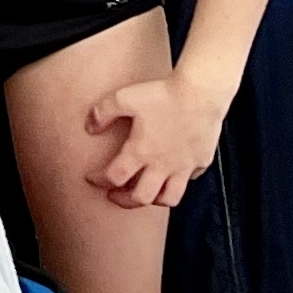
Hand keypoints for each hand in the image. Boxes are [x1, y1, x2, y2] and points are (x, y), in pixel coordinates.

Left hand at [89, 71, 228, 207]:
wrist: (201, 91)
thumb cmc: (163, 94)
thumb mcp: (123, 98)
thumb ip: (102, 113)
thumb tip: (90, 128)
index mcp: (141, 151)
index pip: (114, 177)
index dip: (99, 180)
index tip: (92, 178)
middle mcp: (163, 165)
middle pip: (141, 197)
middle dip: (124, 200)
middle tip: (114, 195)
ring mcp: (185, 166)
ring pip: (170, 198)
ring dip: (154, 199)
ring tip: (144, 192)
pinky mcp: (202, 161)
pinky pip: (190, 180)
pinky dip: (178, 182)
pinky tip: (171, 173)